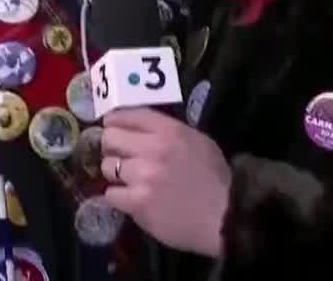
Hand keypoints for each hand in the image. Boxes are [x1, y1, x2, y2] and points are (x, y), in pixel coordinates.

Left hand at [100, 108, 230, 256]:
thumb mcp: (198, 142)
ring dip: (116, 174)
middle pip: (110, 138)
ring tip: (129, 181)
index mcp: (170, 131)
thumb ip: (169, 132)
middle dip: (112, 146)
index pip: (129, 115)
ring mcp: (143, 176)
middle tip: (119, 156)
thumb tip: (138, 130)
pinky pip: (110, 194)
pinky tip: (131, 199)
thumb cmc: (215, 179)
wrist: (225, 218)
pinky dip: (118, 197)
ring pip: (108, 166)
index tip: (111, 126)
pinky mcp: (137, 202)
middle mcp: (153, 149)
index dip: (115, 120)